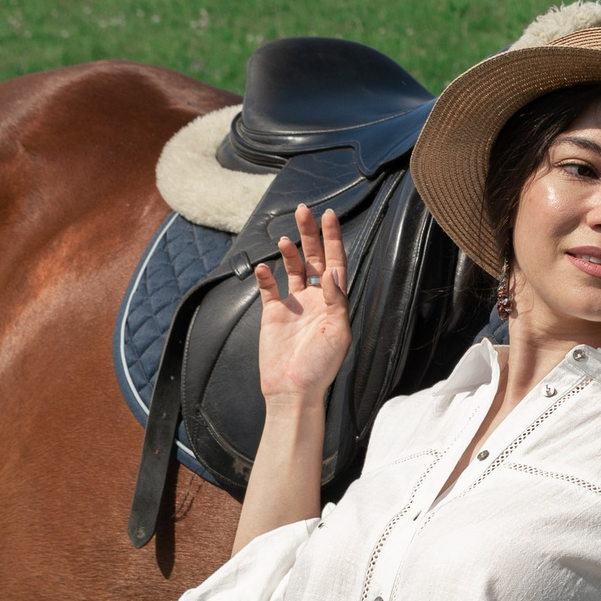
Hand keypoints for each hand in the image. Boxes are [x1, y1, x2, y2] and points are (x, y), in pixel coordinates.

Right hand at [255, 204, 350, 401]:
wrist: (292, 390)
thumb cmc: (320, 366)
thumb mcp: (338, 332)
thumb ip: (337, 300)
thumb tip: (331, 271)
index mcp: (334, 302)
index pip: (335, 262)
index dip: (333, 239)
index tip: (328, 216)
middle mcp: (316, 299)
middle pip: (313, 258)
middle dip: (310, 234)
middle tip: (303, 211)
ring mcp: (294, 305)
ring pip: (292, 268)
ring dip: (290, 252)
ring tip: (285, 239)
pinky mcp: (273, 314)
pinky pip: (269, 288)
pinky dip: (265, 276)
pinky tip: (263, 267)